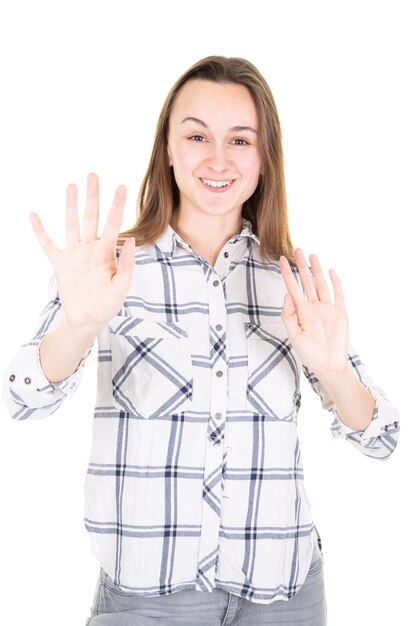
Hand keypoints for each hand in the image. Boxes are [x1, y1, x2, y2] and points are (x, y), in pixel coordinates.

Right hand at [29, 172, 135, 330]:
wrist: (88, 319)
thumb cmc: (108, 303)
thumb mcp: (122, 286)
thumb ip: (127, 264)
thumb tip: (132, 239)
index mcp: (107, 251)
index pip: (113, 222)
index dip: (117, 204)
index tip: (121, 186)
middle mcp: (90, 248)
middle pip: (91, 216)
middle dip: (93, 196)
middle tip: (92, 175)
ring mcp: (74, 254)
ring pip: (72, 223)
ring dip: (71, 205)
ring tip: (71, 186)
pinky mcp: (60, 263)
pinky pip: (47, 244)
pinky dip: (40, 231)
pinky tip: (34, 216)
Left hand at [279, 248, 349, 377]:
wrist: (328, 365)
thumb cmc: (309, 353)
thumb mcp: (293, 334)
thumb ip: (288, 314)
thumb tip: (287, 294)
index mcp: (301, 312)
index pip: (292, 287)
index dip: (287, 273)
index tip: (282, 260)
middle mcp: (314, 307)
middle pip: (307, 282)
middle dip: (302, 266)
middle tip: (298, 250)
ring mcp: (327, 309)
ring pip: (321, 284)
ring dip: (316, 270)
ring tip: (312, 255)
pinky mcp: (340, 313)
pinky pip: (338, 294)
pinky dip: (335, 282)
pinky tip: (330, 271)